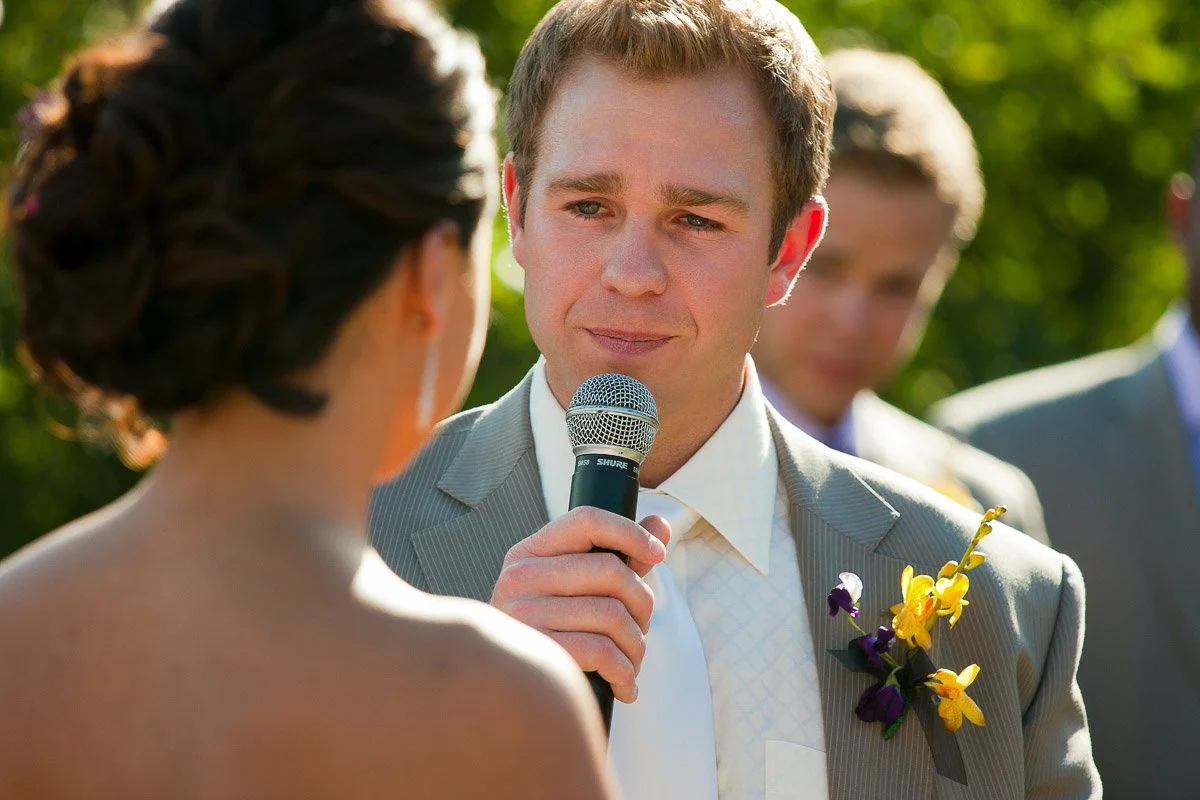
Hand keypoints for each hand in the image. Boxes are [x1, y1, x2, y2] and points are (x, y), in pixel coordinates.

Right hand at [490, 507, 670, 702]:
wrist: (510, 690)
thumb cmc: (554, 633)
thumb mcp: (580, 588)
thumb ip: (620, 556)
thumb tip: (660, 526)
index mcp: (531, 552)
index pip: (587, 520)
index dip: (630, 532)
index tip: (658, 553)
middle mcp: (520, 577)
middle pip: (611, 570)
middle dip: (643, 603)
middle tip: (642, 627)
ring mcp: (524, 614)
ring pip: (612, 614)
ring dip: (637, 645)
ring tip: (632, 660)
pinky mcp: (536, 653)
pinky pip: (601, 651)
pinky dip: (625, 672)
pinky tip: (623, 684)